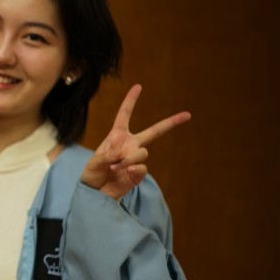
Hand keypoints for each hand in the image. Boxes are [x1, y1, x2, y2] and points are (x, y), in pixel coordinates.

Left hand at [80, 84, 189, 199]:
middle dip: (171, 123)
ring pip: (143, 152)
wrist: (96, 193)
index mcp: (117, 136)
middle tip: (187, 115)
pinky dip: (133, 170)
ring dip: (129, 159)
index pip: (124, 115)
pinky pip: (142, 167)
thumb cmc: (92, 175)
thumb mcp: (93, 163)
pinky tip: (124, 173)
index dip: (131, 101)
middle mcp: (130, 145)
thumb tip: (123, 155)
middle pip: (154, 131)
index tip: (138, 86)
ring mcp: (136, 158)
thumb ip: (107, 156)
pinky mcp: (139, 172)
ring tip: (116, 167)